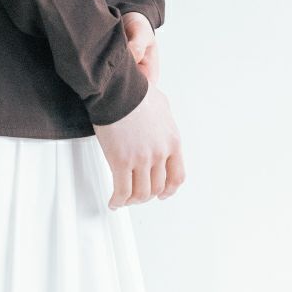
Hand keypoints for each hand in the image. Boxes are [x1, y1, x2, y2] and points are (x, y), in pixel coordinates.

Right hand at [93, 20, 185, 207]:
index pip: (177, 176)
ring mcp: (141, 160)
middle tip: (138, 195)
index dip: (169, 189)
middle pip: (158, 187)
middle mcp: (160, 153)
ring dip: (132, 200)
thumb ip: (164, 123)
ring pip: (140, 194)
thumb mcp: (163, 107)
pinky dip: (118, 201)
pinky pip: (122, 191)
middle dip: (147, 195)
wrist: (117, 90)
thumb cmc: (136, 92)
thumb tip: (159, 126)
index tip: (164, 193)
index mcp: (172, 141)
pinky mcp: (121, 162)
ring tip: (124, 199)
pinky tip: (113, 201)